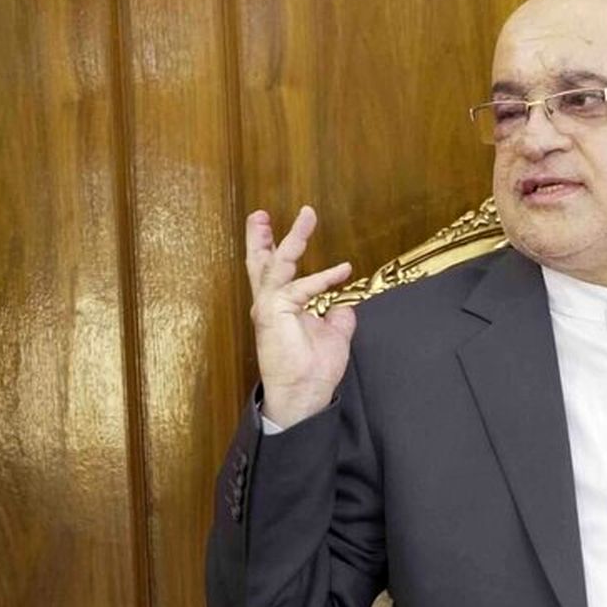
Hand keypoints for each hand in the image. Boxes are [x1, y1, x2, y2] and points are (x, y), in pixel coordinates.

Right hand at [244, 205, 356, 427]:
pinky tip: (342, 271)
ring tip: (307, 216)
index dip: (277, 249)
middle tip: (260, 213)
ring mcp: (268, 306)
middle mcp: (268, 303)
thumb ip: (337, 315)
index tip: (291, 228)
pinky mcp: (273, 311)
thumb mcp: (333, 334)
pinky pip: (299, 287)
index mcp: (278, 307)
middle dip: (261, 236)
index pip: (273, 272)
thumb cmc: (314, 368)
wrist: (304, 392)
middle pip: (260, 262)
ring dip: (293, 238)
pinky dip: (321, 278)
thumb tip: (346, 303)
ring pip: (277, 263)